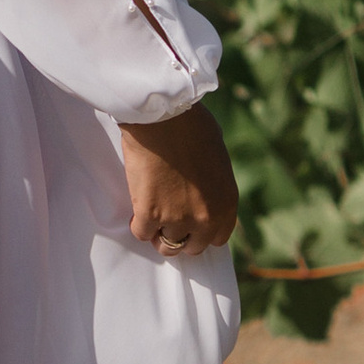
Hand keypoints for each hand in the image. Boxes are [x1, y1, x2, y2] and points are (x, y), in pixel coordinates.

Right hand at [121, 99, 237, 258]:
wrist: (162, 116)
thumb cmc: (190, 125)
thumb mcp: (217, 156)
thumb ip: (214, 181)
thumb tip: (204, 188)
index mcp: (226, 202)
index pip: (217, 238)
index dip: (202, 231)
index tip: (191, 224)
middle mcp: (205, 217)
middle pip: (193, 246)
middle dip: (182, 236)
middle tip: (169, 220)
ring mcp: (177, 219)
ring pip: (167, 246)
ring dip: (159, 233)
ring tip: (152, 217)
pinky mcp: (150, 214)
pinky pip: (142, 233)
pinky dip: (138, 224)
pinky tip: (137, 211)